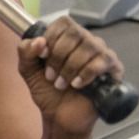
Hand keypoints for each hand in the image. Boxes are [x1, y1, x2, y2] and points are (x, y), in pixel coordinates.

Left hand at [18, 16, 124, 135]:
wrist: (59, 116)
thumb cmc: (46, 90)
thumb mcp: (27, 69)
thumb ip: (25, 51)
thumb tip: (38, 41)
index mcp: (66, 37)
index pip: (63, 23)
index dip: (51, 37)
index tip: (42, 55)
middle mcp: (86, 42)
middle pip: (77, 32)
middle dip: (59, 55)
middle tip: (51, 75)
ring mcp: (101, 55)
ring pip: (90, 46)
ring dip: (71, 66)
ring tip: (61, 83)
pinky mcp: (113, 71)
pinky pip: (105, 61)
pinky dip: (87, 72)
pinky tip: (77, 84)